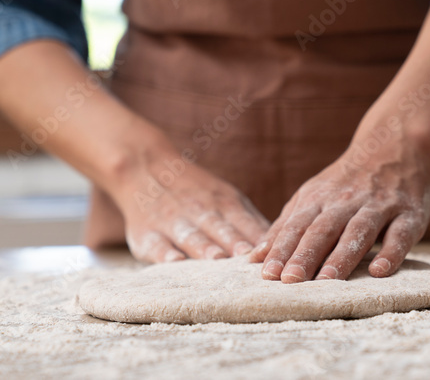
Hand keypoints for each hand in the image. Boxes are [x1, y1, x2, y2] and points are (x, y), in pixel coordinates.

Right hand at [109, 131, 269, 262]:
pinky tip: (174, 261)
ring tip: (217, 259)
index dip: (260, 239)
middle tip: (251, 260)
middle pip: (222, 229)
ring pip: (192, 235)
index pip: (246, 223)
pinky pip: (156, 244)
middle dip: (237, 243)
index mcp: (224, 203)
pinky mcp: (147, 235)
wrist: (144, 167)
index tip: (275, 255)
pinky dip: (165, 252)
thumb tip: (285, 249)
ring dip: (205, 247)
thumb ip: (251, 224)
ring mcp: (173, 222)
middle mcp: (201, 211)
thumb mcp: (226, 198)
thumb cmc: (196, 193)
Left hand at [249, 131, 429, 281]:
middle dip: (306, 255)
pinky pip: (400, 234)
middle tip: (290, 281)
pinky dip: (391, 252)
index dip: (282, 248)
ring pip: (358, 230)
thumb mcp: (313, 195)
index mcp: (320, 197)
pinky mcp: (410, 215)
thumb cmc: (346, 183)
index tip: (268, 275)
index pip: (297, 225)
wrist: (394, 148)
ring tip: (327, 281)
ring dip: (342, 256)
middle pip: (323, 229)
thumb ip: (286, 226)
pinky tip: (380, 271)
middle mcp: (347, 201)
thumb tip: (255, 259)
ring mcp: (380, 206)